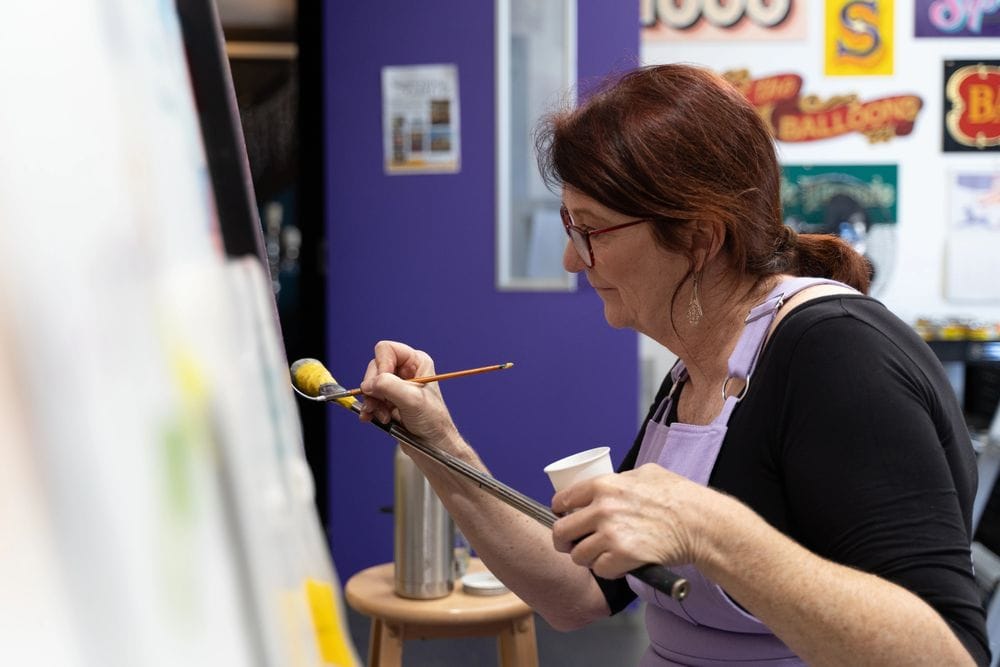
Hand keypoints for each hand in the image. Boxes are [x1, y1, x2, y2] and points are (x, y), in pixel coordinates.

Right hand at [357, 340, 460, 445]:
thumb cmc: (433, 422)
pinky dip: (368, 409)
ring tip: (382, 415)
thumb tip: (368, 384)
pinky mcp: (387, 400)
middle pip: (374, 368)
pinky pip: (368, 398)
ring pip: (369, 384)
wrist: (432, 446)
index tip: (383, 385)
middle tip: (382, 404)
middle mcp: (405, 370)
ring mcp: (395, 385)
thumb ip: (389, 386)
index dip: (381, 366)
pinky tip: (373, 418)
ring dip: (372, 402)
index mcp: (416, 361)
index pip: (386, 350)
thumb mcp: (412, 400)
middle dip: (375, 388)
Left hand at [549, 463, 717, 578]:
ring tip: (602, 555)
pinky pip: (600, 570)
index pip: (563, 500)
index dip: (560, 511)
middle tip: (574, 544)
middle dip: (565, 540)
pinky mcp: (623, 557)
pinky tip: (620, 563)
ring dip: (588, 558)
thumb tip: (607, 484)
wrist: (699, 522)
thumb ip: (620, 479)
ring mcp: (611, 535)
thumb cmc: (679, 495)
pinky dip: (608, 570)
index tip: (563, 518)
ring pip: (578, 555)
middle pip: (562, 531)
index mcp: (603, 485)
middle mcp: (602, 509)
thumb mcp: (646, 472)